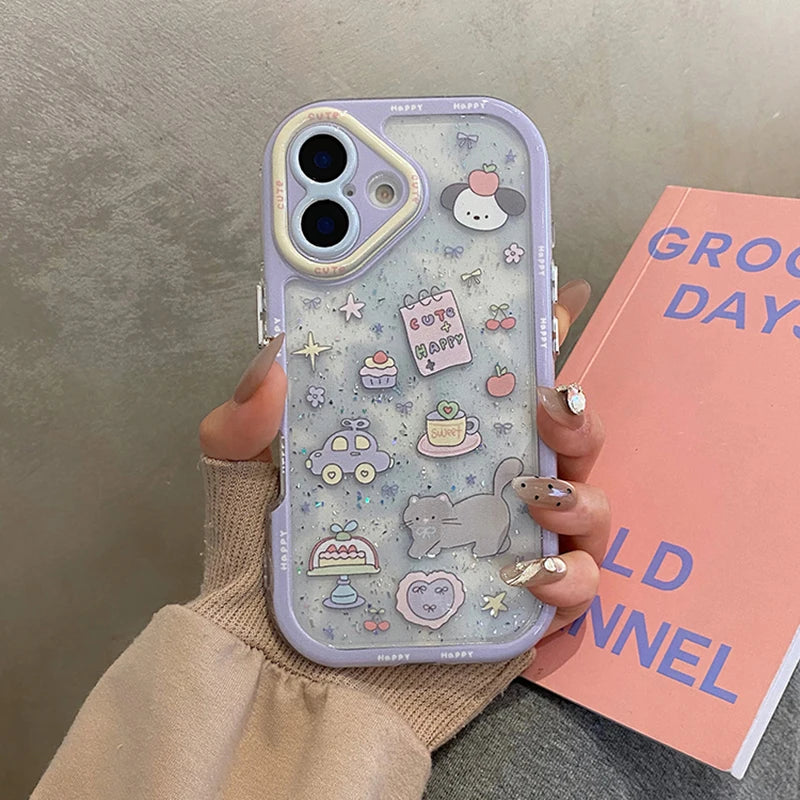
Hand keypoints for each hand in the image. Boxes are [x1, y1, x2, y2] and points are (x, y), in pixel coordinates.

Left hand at [198, 279, 608, 642]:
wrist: (276, 682)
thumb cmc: (268, 572)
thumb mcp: (245, 484)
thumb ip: (246, 421)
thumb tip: (275, 358)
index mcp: (433, 452)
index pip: (498, 390)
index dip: (537, 346)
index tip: (556, 304)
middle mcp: (479, 494)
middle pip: (562, 445)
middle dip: (576, 418)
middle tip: (550, 405)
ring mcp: (505, 554)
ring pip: (588, 512)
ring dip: (585, 495)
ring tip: (540, 497)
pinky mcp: (516, 618)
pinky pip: (579, 594)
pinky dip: (575, 579)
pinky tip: (532, 573)